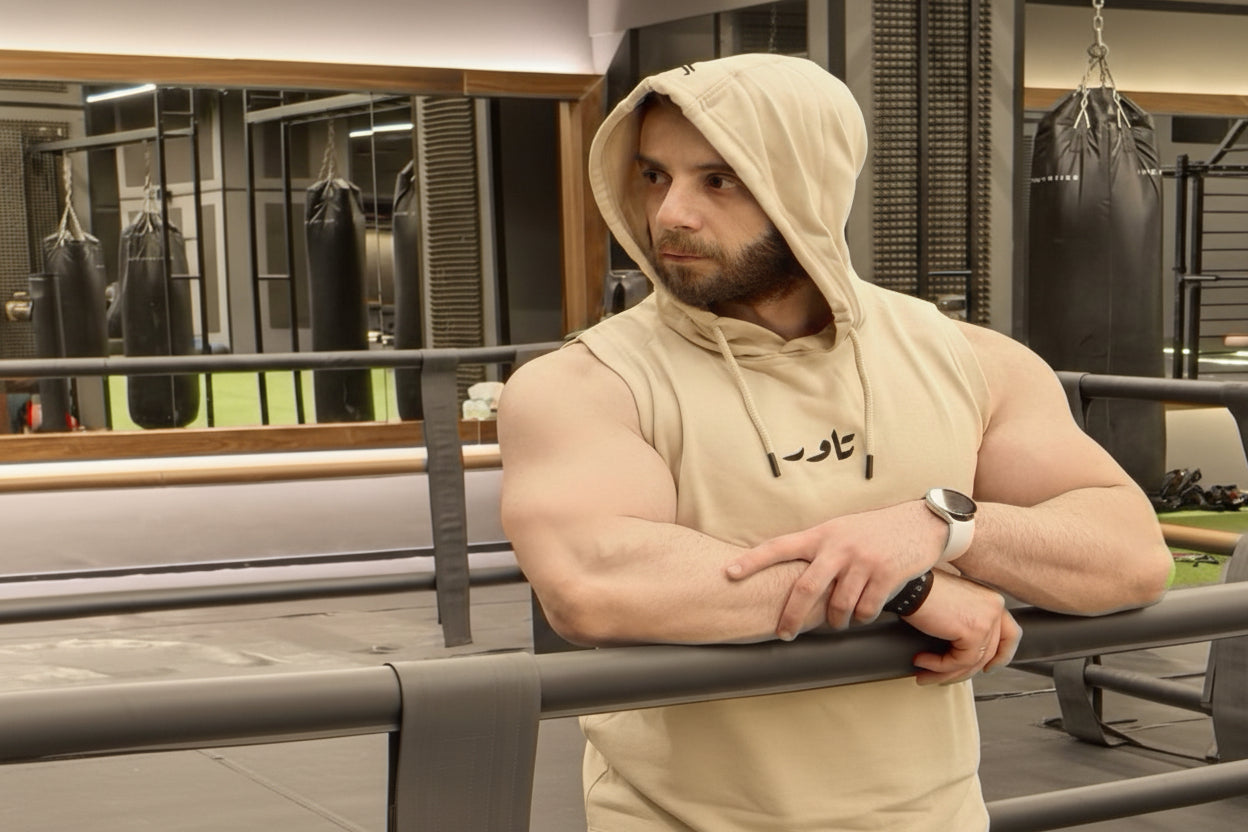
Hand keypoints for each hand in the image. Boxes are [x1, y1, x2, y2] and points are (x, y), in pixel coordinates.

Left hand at [725, 500, 945, 638]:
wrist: (920, 524)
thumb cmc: (874, 530)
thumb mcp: (841, 529)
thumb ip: (818, 548)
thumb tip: (789, 572)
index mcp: (822, 534)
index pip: (779, 546)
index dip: (753, 561)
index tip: (729, 573)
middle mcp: (838, 547)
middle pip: (805, 588)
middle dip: (791, 616)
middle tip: (784, 633)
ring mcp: (862, 561)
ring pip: (837, 606)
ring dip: (834, 621)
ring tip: (836, 622)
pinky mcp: (885, 575)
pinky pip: (865, 609)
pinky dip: (862, 617)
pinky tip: (863, 613)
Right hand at [903, 571, 1019, 685]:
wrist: (909, 584)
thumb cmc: (921, 587)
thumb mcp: (953, 603)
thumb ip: (966, 620)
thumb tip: (963, 649)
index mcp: (991, 600)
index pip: (1010, 634)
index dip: (1002, 656)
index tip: (988, 668)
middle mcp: (994, 608)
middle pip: (989, 653)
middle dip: (963, 671)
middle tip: (943, 678)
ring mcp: (987, 620)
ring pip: (972, 661)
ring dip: (945, 673)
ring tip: (925, 674)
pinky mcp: (973, 632)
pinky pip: (959, 661)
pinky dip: (938, 666)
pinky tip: (921, 661)